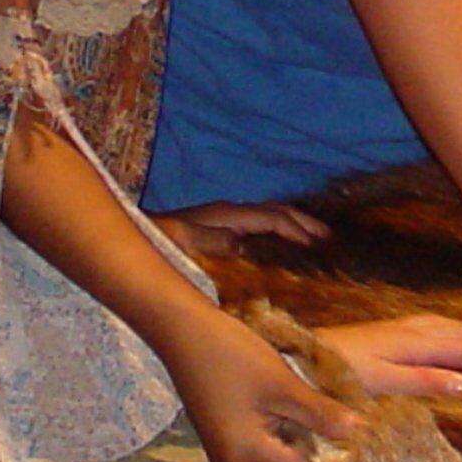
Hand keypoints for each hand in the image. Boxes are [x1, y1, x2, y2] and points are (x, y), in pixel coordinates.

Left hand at [154, 200, 328, 262]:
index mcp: (227, 215)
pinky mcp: (216, 232)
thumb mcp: (186, 243)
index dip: (298, 230)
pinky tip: (280, 249)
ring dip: (292, 227)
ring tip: (314, 241)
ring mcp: (223, 222)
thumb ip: (216, 243)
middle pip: (276, 213)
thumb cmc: (158, 244)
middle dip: (304, 223)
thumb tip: (248, 247)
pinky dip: (277, 234)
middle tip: (330, 239)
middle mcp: (229, 214)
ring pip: (268, 219)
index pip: (273, 218)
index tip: (321, 246)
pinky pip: (257, 229)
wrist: (131, 240)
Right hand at [162, 316, 359, 461]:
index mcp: (247, 457)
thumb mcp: (283, 385)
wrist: (184, 331)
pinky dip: (279, 429)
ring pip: (279, 457)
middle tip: (327, 408)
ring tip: (304, 400)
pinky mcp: (223, 441)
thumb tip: (359, 433)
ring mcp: (225, 455)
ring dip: (297, 434)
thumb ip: (321, 414)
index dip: (332, 453)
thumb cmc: (232, 354)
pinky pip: (263, 447)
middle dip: (314, 443)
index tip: (347, 425)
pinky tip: (284, 401)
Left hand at [317, 314, 461, 398]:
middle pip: (449, 330)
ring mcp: (390, 329)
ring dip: (461, 329)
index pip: (455, 345)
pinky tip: (435, 334)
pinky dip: (441, 326)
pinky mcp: (378, 332)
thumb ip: (422, 382)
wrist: (300, 358)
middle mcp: (404, 330)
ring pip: (436, 324)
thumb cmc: (340, 375)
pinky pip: (423, 324)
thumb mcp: (382, 383)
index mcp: (409, 343)